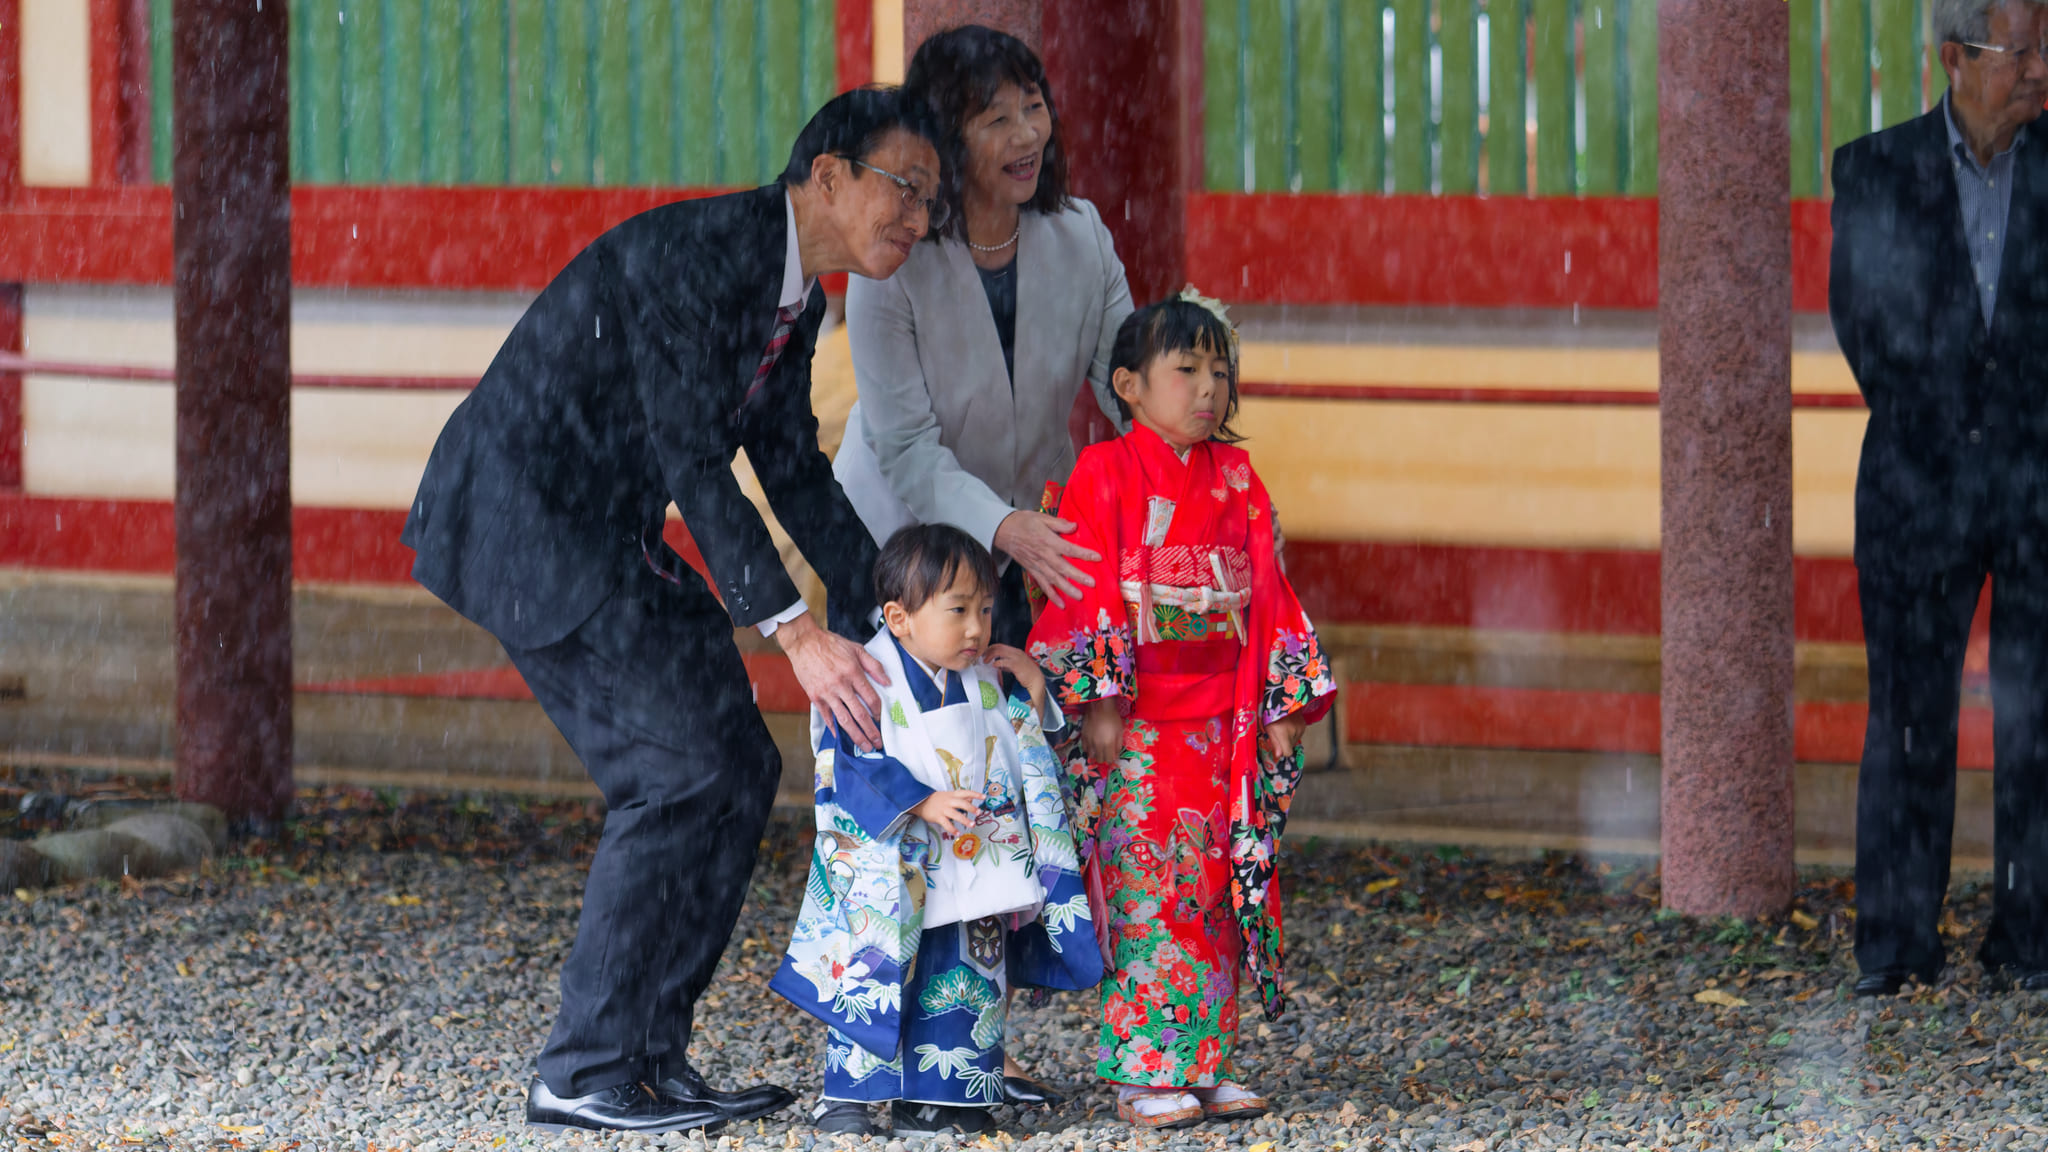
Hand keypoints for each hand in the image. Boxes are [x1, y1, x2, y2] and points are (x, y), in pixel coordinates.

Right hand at [777, 613, 889, 751]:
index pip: (871, 698)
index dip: (878, 711)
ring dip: (856, 735)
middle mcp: (841, 685)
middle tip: (878, 743)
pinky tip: (841, 737)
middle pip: (860, 714)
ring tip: (864, 746)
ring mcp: (827, 692)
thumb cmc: (830, 644)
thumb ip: (874, 666)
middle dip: (871, 731)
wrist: (804, 642)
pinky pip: (826, 716)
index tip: (881, 719)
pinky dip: (834, 728)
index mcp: (853, 672)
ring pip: (844, 719)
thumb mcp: (857, 648)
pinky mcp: (815, 696)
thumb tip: (888, 682)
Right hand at [914, 789, 983, 836]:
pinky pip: (946, 824)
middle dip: (971, 808)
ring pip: (956, 814)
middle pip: (962, 803)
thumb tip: (972, 797)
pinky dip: (953, 829)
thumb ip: (960, 797)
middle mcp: (948, 801)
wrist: (920, 802)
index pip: (965, 792)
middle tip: (979, 812)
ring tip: (972, 825)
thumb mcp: (948, 795)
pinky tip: (958, 833)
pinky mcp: (938, 817)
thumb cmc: (936, 799)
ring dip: (965, 820)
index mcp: (952, 795)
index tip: (984, 797)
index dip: (975, 794)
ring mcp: (943, 809)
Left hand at [982, 644, 1045, 709]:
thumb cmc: (1026, 674)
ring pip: (1000, 652)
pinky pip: (1004, 661)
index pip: (1000, 646)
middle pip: (998, 647)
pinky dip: (997, 662)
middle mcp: (1016, 652)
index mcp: (1015, 651)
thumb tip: (997, 664)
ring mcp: (1016, 657)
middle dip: (988, 651)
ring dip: (990, 656)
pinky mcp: (1016, 664)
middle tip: (982, 658)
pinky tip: (994, 666)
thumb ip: (1007, 664)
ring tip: (986, 661)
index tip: (985, 654)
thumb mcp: (1015, 666)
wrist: (1036, 680)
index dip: (991, 648)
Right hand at [994, 511, 1098, 607]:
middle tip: (1092, 583)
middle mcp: (1043, 555)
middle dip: (1078, 576)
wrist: (1004, 531)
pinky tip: (1061, 604)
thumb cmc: (1024, 522)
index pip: (1068, 549)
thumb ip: (1059, 523)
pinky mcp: (1033, 571)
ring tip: (1080, 596)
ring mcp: (1038, 565)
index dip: (1083, 554)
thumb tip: (1074, 526)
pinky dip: (1051, 596)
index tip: (1097, 558)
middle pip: (1063, 567)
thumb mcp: (1041, 518)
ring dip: (1067, 589)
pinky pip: (1043, 585)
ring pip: (1054, 579)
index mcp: (1047, 540)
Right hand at [1082, 699, 1124, 765]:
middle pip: (1099, 759)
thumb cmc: (1113, 718)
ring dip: (1095, 754)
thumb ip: (1118, 745)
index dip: (1111, 760)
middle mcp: (1097, 744)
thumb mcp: (1120, 731)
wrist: (1100, 706)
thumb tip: (1116, 755)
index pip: (1108, 759)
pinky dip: (1089, 749)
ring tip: (1099, 750)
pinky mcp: (1083, 736)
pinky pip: (1084, 748)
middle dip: (1103, 758)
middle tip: (1106, 753)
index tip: (1112, 757)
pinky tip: (1092, 745)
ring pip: (1090, 755)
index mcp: (1108, 743)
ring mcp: (1089, 741)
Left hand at [1263, 714, 1307, 764]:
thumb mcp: (1267, 728)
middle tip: (1277, 734)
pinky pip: (1298, 735)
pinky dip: (1293, 733)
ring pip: (1294, 741)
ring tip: (1283, 728)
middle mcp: (1294, 731)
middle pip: (1290, 747)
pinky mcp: (1303, 725)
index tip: (1277, 748)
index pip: (1288, 752)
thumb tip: (1278, 757)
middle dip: (1284, 744)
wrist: (1281, 699)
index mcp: (1283, 733)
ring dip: (1289, 738)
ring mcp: (1300, 728)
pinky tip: (1288, 725)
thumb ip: (1274, 743)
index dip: (1282, 752)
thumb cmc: (1271, 713)